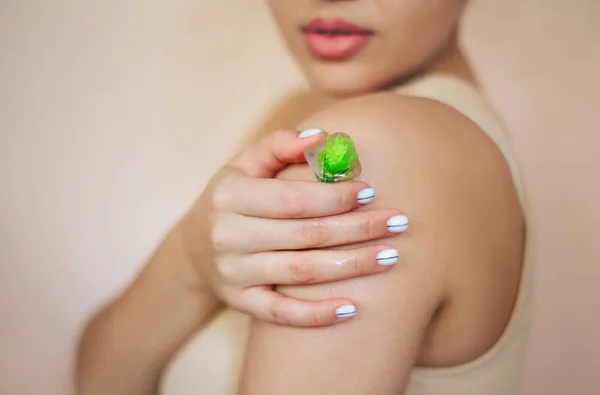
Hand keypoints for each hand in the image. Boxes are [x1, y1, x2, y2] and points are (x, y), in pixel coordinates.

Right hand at [182, 129, 407, 326]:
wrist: (196, 248)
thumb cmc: (234, 199)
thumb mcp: (244, 165)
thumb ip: (279, 146)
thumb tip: (323, 137)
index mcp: (230, 196)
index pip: (292, 198)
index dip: (334, 196)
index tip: (371, 192)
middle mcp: (228, 236)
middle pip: (305, 235)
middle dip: (356, 229)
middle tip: (397, 223)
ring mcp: (234, 274)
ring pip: (301, 273)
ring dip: (350, 266)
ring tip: (389, 257)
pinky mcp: (241, 303)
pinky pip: (281, 313)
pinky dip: (316, 315)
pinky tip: (352, 309)